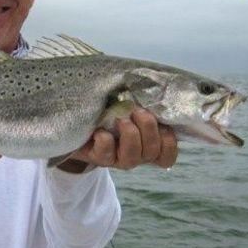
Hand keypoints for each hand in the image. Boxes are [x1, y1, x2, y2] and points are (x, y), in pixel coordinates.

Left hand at [61, 108, 177, 172]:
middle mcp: (134, 156)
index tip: (163, 123)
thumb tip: (156, 87)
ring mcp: (116, 159)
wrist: (77, 122)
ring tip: (121, 118)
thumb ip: (145, 101)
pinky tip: (100, 129)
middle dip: (148, 127)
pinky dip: (105, 139)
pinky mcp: (97, 157)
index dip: (169, 142)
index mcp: (147, 146)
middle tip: (137, 110)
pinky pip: (106, 152)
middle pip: (152, 152)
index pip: (167, 157)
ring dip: (130, 134)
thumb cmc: (110, 108)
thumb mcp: (130, 104)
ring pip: (132, 158)